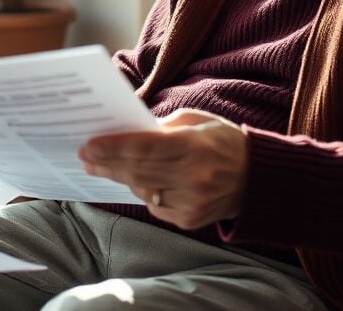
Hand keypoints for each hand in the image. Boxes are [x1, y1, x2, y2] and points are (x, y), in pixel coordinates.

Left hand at [78, 108, 247, 229]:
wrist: (258, 178)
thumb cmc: (223, 142)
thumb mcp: (197, 121)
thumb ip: (163, 126)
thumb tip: (128, 130)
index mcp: (195, 147)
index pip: (144, 148)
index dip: (113, 148)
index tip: (89, 145)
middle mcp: (193, 178)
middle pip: (138, 171)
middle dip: (107, 164)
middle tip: (85, 157)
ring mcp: (192, 202)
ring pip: (143, 190)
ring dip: (120, 178)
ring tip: (101, 167)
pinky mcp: (190, 220)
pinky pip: (156, 206)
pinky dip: (143, 192)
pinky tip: (136, 181)